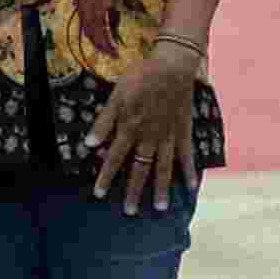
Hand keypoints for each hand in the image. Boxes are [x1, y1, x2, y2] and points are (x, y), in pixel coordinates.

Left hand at [84, 46, 202, 212]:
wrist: (172, 66)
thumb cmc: (139, 78)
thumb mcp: (115, 96)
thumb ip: (104, 122)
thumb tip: (89, 145)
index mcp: (130, 128)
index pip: (115, 158)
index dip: (106, 176)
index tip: (99, 194)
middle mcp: (149, 137)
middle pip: (140, 169)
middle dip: (134, 190)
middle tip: (130, 212)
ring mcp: (168, 137)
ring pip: (164, 168)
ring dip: (161, 188)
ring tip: (160, 208)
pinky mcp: (184, 132)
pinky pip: (187, 155)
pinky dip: (189, 171)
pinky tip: (191, 187)